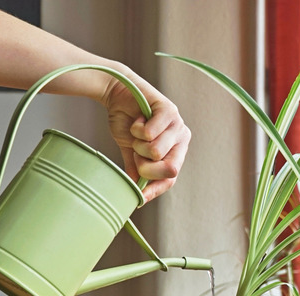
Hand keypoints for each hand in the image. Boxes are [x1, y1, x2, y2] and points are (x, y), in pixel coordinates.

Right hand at [100, 71, 189, 202]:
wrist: (117, 95)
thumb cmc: (127, 122)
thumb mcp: (132, 151)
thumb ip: (137, 170)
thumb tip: (137, 195)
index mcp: (177, 151)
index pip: (171, 178)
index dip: (156, 189)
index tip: (140, 197)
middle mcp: (182, 138)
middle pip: (167, 169)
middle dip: (144, 165)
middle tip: (136, 150)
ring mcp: (178, 124)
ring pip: (156, 152)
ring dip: (138, 144)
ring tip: (137, 132)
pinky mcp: (169, 110)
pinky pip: (149, 133)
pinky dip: (136, 129)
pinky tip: (137, 119)